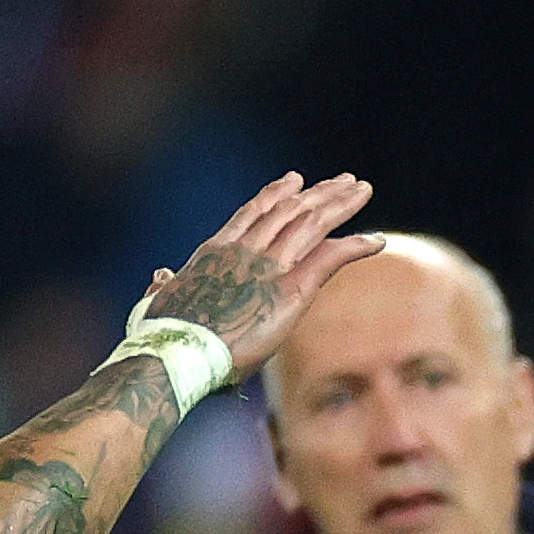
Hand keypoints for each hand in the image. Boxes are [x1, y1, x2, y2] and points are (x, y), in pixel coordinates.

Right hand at [133, 173, 382, 379]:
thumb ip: (163, 288)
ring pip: (312, 223)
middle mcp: (245, 251)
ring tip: (362, 190)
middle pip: (289, 210)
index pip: (252, 215)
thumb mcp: (157, 304)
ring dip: (341, 204)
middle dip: (318, 193)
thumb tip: (160, 278)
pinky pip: (330, 259)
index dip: (276, 196)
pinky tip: (376, 241)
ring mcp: (268, 267)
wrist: (174, 353)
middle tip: (343, 180)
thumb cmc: (161, 339)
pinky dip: (355, 246)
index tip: (294, 181)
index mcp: (215, 253)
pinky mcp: (290, 290)